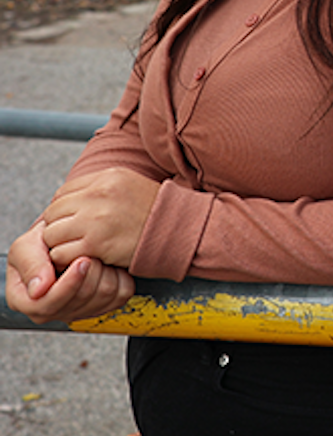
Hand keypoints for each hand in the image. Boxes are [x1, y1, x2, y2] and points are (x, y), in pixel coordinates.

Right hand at [6, 221, 134, 323]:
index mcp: (27, 302)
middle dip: (90, 271)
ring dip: (105, 271)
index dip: (69, 283)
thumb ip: (30, 264)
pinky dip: (119, 275)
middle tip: (90, 251)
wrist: (62, 240)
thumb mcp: (25, 247)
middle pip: (81, 300)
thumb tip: (38, 290)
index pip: (49, 304)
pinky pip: (120, 295)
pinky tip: (107, 264)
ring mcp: (77, 310)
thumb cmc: (41, 243)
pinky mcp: (102, 305)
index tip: (82, 260)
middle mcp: (52, 311)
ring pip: (103, 297)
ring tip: (96, 255)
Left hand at [39, 169, 159, 269]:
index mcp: (107, 177)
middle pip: (54, 212)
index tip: (76, 222)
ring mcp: (95, 219)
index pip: (63, 193)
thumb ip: (98, 187)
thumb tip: (68, 199)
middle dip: (60, 226)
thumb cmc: (154, 211)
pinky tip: (85, 256)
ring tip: (80, 247)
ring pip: (52, 233)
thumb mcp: (129, 184)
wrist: (178, 231)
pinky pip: (61, 253)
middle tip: (76, 237)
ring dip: (61, 243)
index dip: (65, 210)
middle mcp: (98, 194)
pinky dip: (68, 258)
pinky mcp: (95, 244)